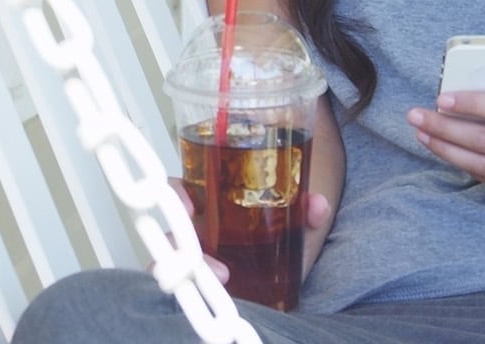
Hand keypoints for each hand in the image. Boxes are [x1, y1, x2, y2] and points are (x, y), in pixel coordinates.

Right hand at [163, 181, 335, 281]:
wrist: (278, 260)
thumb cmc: (271, 230)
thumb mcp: (289, 218)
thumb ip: (305, 210)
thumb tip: (317, 205)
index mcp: (206, 202)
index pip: (177, 190)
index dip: (176, 195)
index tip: (189, 205)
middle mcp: (194, 228)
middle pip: (168, 230)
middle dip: (180, 243)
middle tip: (213, 258)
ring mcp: (194, 256)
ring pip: (170, 260)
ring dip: (188, 270)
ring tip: (223, 278)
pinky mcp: (200, 281)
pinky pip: (180, 284)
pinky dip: (184, 289)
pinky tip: (206, 294)